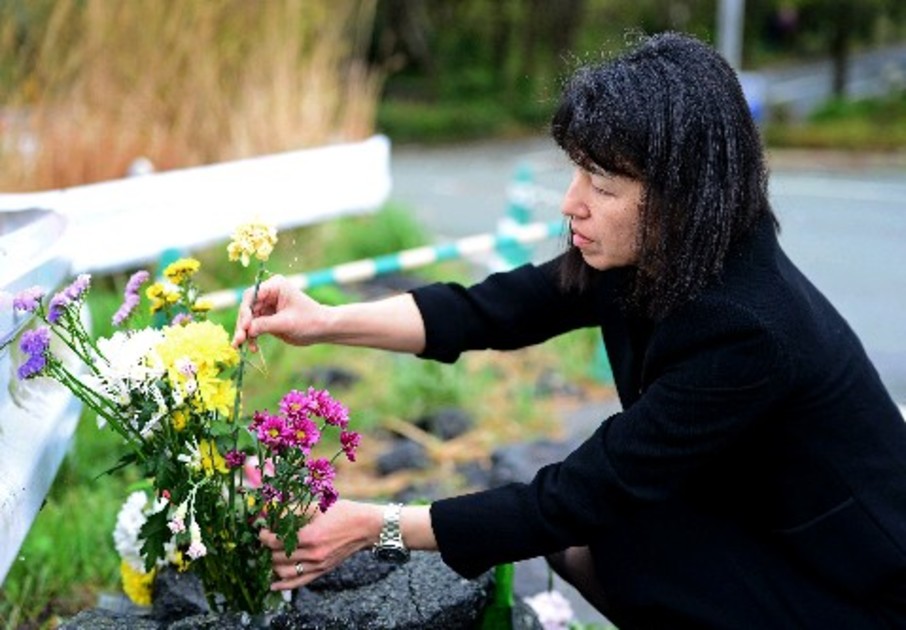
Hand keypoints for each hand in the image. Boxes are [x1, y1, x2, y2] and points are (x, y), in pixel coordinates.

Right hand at [232, 275, 330, 351]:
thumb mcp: (287, 323)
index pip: (252, 295)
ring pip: (248, 320)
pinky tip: (253, 348)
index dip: (245, 310)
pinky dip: (252, 337)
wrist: (323, 329)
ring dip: (244, 333)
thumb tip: (247, 330)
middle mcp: (269, 294)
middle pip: (247, 308)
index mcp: (275, 286)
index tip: (244, 326)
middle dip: (242, 325)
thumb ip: (265, 325)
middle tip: (238, 341)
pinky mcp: (267, 319)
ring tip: (241, 347)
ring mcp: (267, 307)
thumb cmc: (309, 321)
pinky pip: (254, 327)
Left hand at [261, 500, 381, 590]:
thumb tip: (273, 510)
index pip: (277, 542)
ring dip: (273, 565)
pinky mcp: (322, 571)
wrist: (366, 527)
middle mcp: (313, 554)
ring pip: (285, 572)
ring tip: (271, 555)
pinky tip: (273, 584)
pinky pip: (299, 583)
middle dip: (268, 549)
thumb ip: (294, 510)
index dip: (265, 537)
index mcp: (311, 536)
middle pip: (279, 557)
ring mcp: (318, 565)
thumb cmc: (344, 512)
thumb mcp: (318, 506)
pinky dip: (284, 585)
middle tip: (267, 541)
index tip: (262, 531)